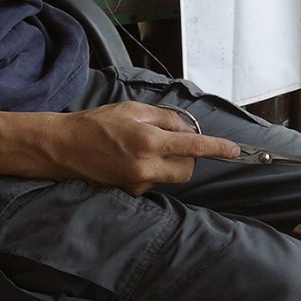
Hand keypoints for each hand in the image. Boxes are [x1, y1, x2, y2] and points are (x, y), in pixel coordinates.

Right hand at [42, 101, 239, 194]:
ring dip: (172, 162)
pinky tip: (134, 157)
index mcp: (148, 141)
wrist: (66, 147)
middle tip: (172, 138)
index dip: (217, 148)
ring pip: (173, 176)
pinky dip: (154, 169)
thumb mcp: (133, 109)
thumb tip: (186, 127)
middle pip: (188, 168)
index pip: (192, 146)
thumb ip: (165, 118)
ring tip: (147, 145)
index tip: (234, 151)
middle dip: (189, 154)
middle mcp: (145, 166)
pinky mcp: (131, 192)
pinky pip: (155, 181)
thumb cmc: (98, 123)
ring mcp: (138, 183)